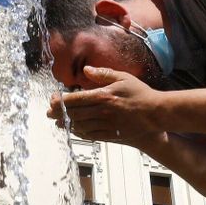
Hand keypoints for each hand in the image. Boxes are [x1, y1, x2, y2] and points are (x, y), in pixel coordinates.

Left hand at [48, 67, 162, 140]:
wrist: (156, 113)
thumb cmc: (141, 94)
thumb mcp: (123, 77)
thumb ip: (103, 73)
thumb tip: (86, 69)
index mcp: (103, 96)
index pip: (75, 99)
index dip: (61, 101)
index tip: (53, 100)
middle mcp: (102, 112)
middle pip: (73, 114)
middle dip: (58, 114)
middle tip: (49, 113)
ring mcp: (106, 125)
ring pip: (80, 126)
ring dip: (67, 124)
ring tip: (59, 122)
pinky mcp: (111, 134)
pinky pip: (91, 135)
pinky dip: (80, 133)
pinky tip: (75, 130)